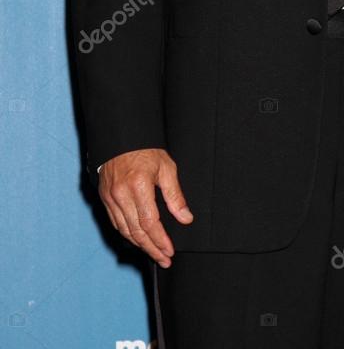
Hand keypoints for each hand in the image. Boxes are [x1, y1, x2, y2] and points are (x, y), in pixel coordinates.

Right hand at [98, 148, 192, 266]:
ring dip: (140, 245)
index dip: (160, 240)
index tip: (170, 251)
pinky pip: (116, 223)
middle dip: (151, 249)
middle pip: (136, 231)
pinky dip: (127, 234)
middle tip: (164, 260)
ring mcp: (110, 198)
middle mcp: (121, 195)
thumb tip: (185, 218)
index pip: (149, 222)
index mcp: (138, 186)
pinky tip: (138, 240)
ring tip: (154, 253)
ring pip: (124, 230)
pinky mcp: (104, 198)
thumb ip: (175, 195)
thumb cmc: (146, 151)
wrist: (121, 138)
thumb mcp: (166, 168)